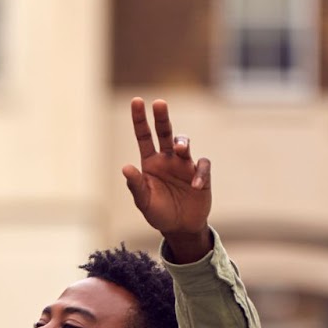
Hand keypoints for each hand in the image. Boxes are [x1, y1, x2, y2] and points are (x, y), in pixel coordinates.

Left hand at [122, 97, 212, 262]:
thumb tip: (125, 167)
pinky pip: (202, 166)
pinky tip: (195, 186)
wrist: (180, 227)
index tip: (136, 100)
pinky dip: (200, 173)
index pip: (144, 136)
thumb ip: (136, 185)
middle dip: (162, 117)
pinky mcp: (200, 174)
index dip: (140, 119)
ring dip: (183, 143)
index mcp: (150, 162)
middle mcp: (167, 159)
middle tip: (159, 103)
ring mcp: (185, 165)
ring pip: (185, 144)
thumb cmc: (159, 212)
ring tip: (181, 149)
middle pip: (165, 132)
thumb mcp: (143, 201)